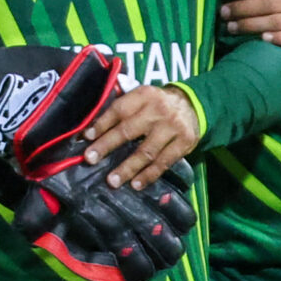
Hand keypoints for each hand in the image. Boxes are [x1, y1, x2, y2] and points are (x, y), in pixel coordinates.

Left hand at [80, 84, 200, 189]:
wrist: (194, 104)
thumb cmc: (157, 104)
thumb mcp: (141, 98)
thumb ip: (121, 109)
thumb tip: (90, 132)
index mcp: (144, 95)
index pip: (119, 110)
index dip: (101, 124)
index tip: (86, 138)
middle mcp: (158, 110)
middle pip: (129, 130)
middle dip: (107, 146)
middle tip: (90, 159)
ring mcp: (173, 127)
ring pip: (146, 151)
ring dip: (128, 168)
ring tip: (113, 181)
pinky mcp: (185, 142)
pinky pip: (164, 162)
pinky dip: (149, 175)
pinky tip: (136, 184)